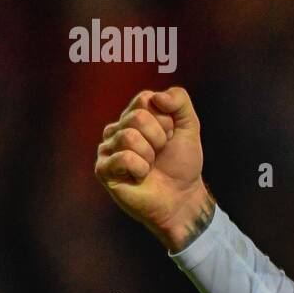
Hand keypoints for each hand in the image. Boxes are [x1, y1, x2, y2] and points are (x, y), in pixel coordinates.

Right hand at [94, 86, 213, 251]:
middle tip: (160, 154)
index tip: (171, 136)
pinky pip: (124, 158)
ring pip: (129, 136)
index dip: (166, 120)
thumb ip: (180, 101)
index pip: (145, 99)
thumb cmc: (182, 163)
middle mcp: (117, 129)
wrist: (182, 196)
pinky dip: (140, 169)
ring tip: (151, 166)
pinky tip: (140, 177)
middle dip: (159, 138)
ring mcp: (108, 149)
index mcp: (135, 116)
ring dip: (150, 155)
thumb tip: (157, 96)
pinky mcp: (103, 169)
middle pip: (137, 117)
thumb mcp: (190, 126)